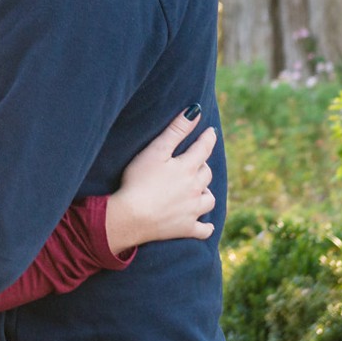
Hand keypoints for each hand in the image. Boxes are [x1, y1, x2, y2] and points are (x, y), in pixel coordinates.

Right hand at [104, 111, 217, 252]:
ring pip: (209, 199)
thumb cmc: (138, 181)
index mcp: (187, 167)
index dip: (208, 138)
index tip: (211, 132)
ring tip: (200, 190)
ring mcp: (192, 211)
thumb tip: (196, 111)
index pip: (203, 148)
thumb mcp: (156, 150)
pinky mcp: (185, 229)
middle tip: (196, 161)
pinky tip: (205, 224)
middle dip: (203, 166)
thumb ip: (176, 130)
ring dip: (206, 193)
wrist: (130, 217)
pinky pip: (204, 230)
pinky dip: (206, 226)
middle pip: (206, 174)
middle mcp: (195, 189)